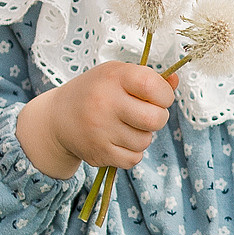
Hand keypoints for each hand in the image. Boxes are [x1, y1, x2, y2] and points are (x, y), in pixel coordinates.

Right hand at [16, 62, 177, 178]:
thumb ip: (149, 78)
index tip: (158, 97)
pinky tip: (118, 140)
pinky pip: (133, 159)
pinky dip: (131, 152)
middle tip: (146, 114)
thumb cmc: (96, 92)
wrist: (58, 118)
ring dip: (142, 135)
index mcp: (113, 77)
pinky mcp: (98, 153)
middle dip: (158, 118)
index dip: (164, 95)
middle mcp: (105, 102)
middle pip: (155, 119)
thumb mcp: (118, 75)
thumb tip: (175, 80)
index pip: (152, 86)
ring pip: (145, 141)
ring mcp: (100, 130)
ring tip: (126, 126)